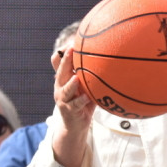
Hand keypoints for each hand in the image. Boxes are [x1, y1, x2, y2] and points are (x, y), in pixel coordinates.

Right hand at [51, 48, 95, 166]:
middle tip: (71, 50)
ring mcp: (63, 99)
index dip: (63, 52)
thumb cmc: (83, 102)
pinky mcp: (69, 110)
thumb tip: (106, 58)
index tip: (71, 42)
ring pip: (65, 89)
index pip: (59, 63)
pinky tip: (87, 97)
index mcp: (63, 79)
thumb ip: (90, 75)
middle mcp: (60, 87)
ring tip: (76, 77)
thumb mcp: (85, 86)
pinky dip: (81, 100)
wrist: (75, 125)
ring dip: (71, 83)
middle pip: (61, 72)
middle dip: (65, 61)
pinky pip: (75, 104)